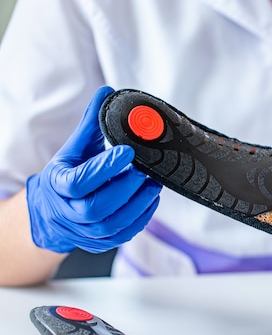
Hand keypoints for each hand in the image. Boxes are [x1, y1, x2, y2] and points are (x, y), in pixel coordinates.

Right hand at [26, 86, 161, 253]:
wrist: (54, 211)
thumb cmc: (69, 174)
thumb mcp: (75, 149)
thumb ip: (92, 123)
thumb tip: (107, 92)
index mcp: (59, 185)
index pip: (79, 181)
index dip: (104, 168)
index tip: (128, 151)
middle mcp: (69, 212)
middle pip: (97, 207)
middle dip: (126, 188)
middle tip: (147, 171)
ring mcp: (85, 231)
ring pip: (113, 224)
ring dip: (138, 203)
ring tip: (154, 184)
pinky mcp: (101, 242)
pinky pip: (124, 234)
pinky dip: (141, 217)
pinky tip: (151, 200)